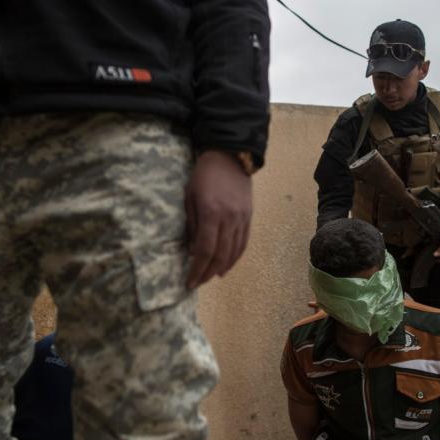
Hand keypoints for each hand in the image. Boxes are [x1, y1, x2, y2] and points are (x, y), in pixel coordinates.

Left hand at [184, 150, 252, 288]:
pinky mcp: (249, 217)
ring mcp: (242, 218)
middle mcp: (229, 218)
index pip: (204, 249)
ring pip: (234, 251)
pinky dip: (235, 257)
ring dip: (222, 267)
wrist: (230, 156)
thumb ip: (192, 224)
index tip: (190, 281)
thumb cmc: (203, 176)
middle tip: (198, 282)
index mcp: (211, 213)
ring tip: (211, 276)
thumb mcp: (189, 197)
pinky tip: (227, 265)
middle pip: (220, 255)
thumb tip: (192, 251)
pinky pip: (243, 242)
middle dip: (208, 272)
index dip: (197, 269)